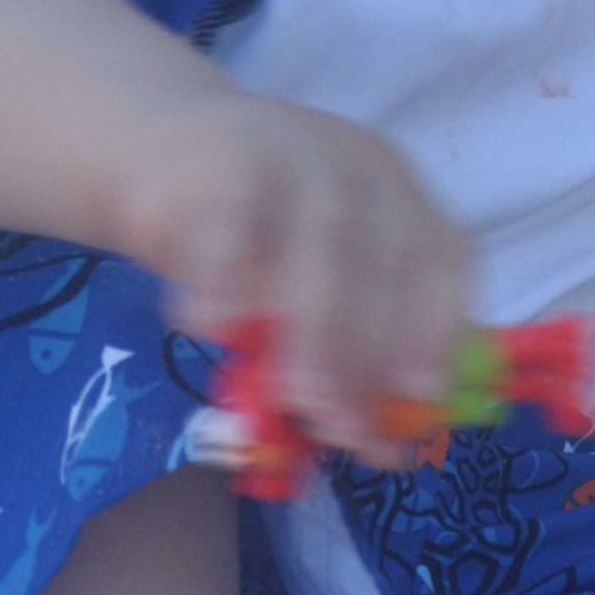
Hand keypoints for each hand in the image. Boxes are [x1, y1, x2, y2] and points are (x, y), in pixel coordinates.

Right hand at [121, 89, 473, 467]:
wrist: (152, 147)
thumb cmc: (248, 235)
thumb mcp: (305, 287)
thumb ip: (345, 353)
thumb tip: (381, 447)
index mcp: (399, 197)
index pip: (442, 258)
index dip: (437, 330)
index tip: (418, 400)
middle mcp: (362, 169)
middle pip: (388, 259)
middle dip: (371, 353)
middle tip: (343, 425)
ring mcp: (297, 152)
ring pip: (325, 243)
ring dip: (316, 330)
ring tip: (294, 396)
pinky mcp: (223, 159)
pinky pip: (234, 225)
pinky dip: (226, 282)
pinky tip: (211, 329)